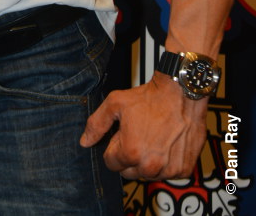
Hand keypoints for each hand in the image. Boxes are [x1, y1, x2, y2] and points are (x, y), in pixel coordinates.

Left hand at [80, 73, 207, 179]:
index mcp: (130, 152)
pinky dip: (165, 163)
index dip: (114, 146)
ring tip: (153, 138)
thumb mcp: (115, 103)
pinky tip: (166, 144)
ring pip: (148, 174)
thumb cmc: (149, 98)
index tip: (123, 134)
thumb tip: (84, 142)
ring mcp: (168, 170)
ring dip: (147, 161)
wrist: (181, 93)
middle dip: (129, 156)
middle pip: (128, 172)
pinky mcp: (183, 169)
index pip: (111, 163)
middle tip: (137, 135)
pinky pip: (167, 174)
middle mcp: (150, 166)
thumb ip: (97, 124)